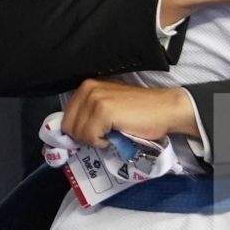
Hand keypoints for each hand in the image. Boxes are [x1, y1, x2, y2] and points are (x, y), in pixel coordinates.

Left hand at [63, 79, 196, 146]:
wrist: (164, 110)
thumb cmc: (139, 112)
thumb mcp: (107, 107)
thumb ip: (88, 114)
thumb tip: (68, 135)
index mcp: (87, 86)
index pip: (65, 117)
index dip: (76, 132)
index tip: (91, 136)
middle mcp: (88, 88)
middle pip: (68, 126)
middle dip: (84, 136)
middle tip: (104, 135)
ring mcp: (95, 98)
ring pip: (78, 133)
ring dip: (94, 140)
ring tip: (112, 133)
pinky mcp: (103, 110)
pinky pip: (90, 137)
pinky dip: (102, 142)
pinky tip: (116, 134)